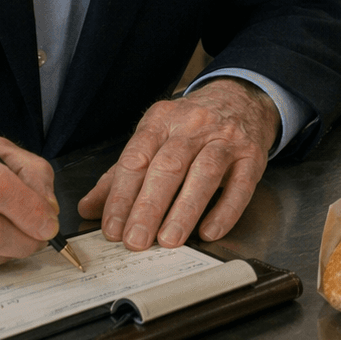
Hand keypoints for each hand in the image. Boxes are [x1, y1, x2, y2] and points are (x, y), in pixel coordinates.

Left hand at [77, 78, 277, 249]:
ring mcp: (226, 138)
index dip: (121, 195)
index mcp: (161, 120)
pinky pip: (241, 184)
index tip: (112, 228)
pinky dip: (225, 210)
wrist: (242, 98)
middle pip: (168, 166)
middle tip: (135, 241)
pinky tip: (210, 231)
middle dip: (149, 206)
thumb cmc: (192, 126)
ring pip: (204, 173)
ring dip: (184, 210)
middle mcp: (194, 125)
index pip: (136, 158)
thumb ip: (120, 174)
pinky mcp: (252, 154)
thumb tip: (88, 208)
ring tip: (168, 240)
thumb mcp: (154, 138)